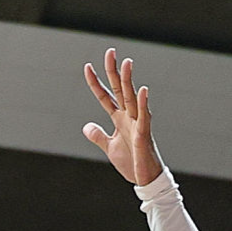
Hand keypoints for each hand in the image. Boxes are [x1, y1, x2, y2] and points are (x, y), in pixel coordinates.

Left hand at [82, 48, 163, 186]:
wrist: (145, 178)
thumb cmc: (131, 162)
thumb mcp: (109, 147)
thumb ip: (98, 135)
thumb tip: (86, 126)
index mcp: (119, 118)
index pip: (105, 96)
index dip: (95, 82)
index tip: (87, 66)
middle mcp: (129, 116)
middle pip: (119, 90)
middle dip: (114, 71)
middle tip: (110, 52)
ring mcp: (137, 123)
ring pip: (132, 98)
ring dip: (129, 81)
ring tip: (127, 64)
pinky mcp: (145, 134)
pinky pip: (144, 116)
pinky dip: (143, 103)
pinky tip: (142, 90)